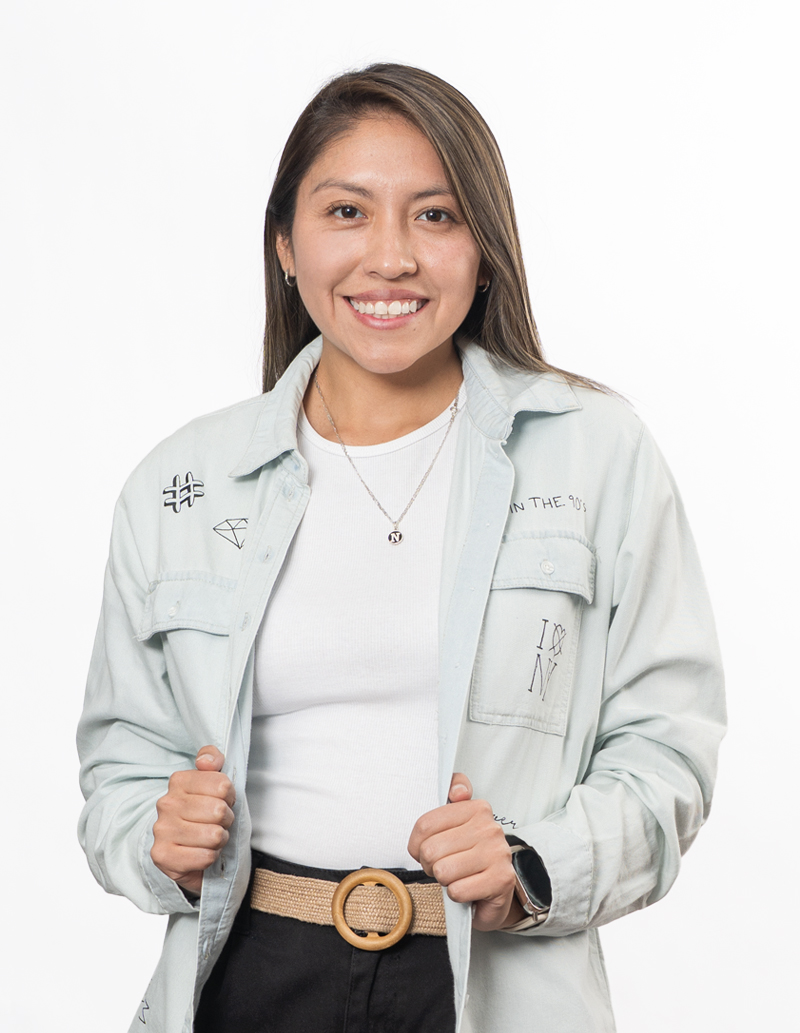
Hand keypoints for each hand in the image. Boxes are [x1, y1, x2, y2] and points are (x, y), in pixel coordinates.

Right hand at [151, 745, 235, 895]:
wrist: (183, 849)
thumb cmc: (203, 813)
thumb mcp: (212, 781)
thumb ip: (213, 759)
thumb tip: (206, 761)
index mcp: (179, 781)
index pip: (222, 785)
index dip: (230, 797)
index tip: (223, 802)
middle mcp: (166, 803)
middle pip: (219, 811)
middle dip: (225, 820)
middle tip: (217, 823)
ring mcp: (161, 830)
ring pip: (213, 835)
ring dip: (218, 840)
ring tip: (209, 838)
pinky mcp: (162, 856)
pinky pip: (204, 856)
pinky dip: (209, 857)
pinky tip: (201, 852)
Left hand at [408, 773, 524, 930]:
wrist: (494, 893)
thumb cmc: (469, 858)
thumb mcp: (454, 825)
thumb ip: (450, 797)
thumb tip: (458, 791)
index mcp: (477, 809)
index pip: (425, 825)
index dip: (417, 845)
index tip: (428, 848)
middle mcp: (490, 828)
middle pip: (431, 850)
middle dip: (431, 865)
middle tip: (446, 866)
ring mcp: (497, 853)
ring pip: (443, 871)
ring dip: (445, 880)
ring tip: (458, 876)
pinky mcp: (501, 880)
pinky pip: (457, 890)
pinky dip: (457, 895)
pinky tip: (469, 889)